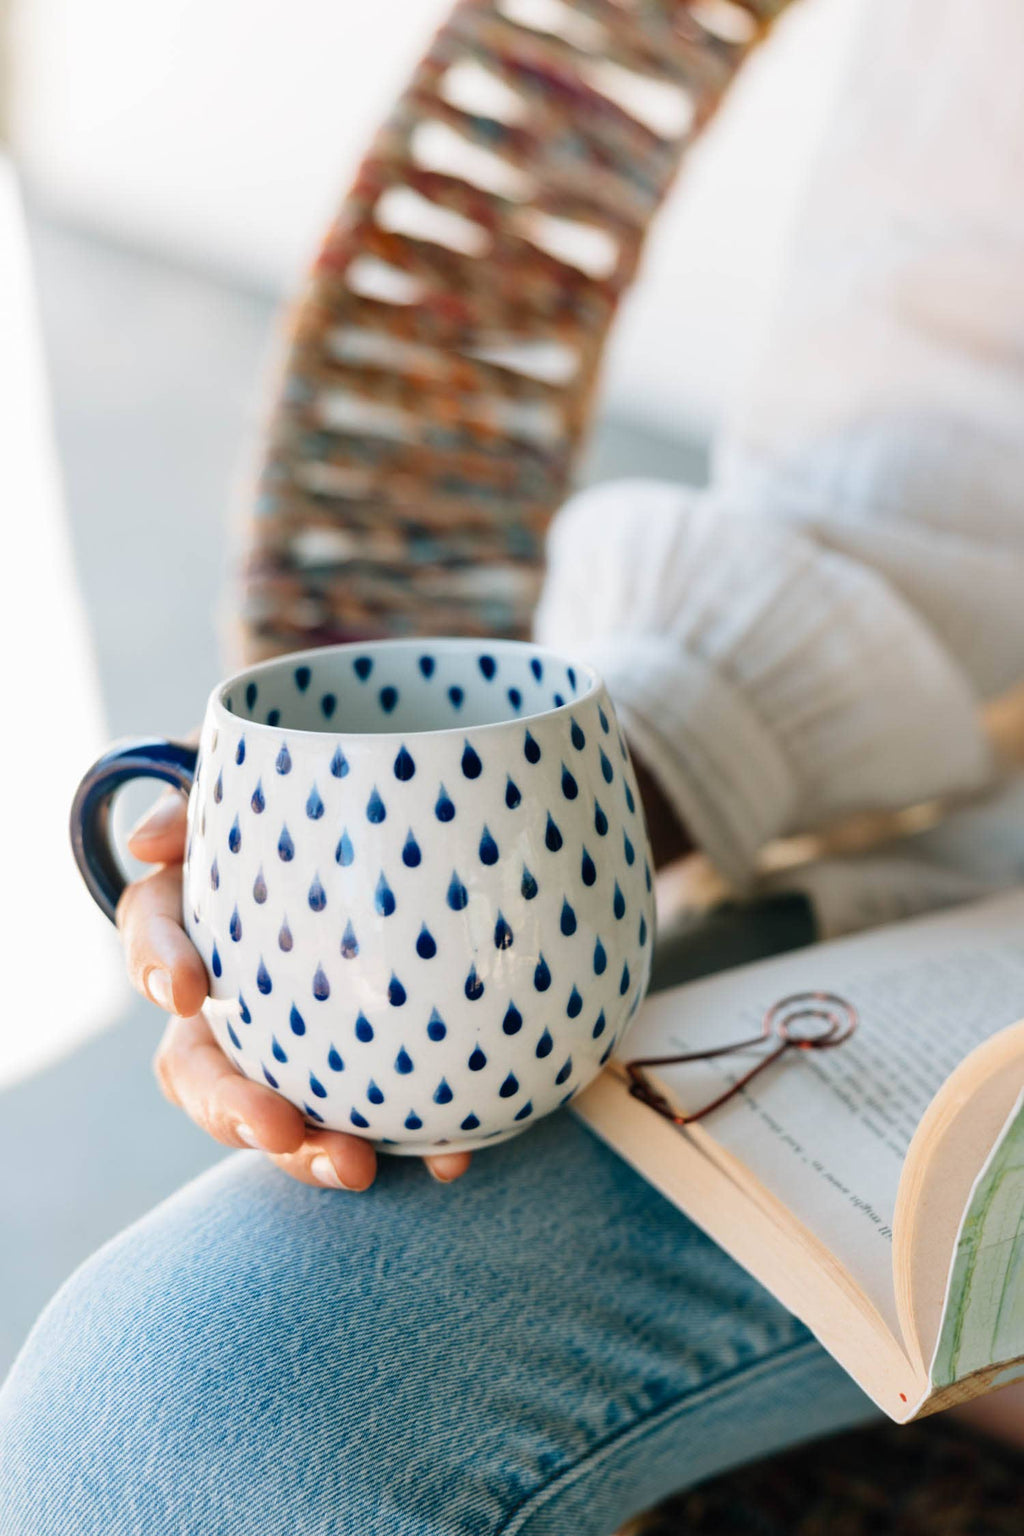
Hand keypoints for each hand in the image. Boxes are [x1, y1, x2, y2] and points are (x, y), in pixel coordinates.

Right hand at [116, 791, 471, 1189]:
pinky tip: (448, 1158)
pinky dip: (406, 1148)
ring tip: (353, 1166)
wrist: (434, 817)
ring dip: (302, 1151)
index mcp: (204, 910)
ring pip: (272, 1113)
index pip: (154, 934)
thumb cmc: (329, 782)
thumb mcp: (273, 761)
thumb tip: (150, 838)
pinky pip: (373, 1116)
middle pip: (197, 1061)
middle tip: (274, 1126)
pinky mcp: (367, 1062)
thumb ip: (208, 779)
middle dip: (226, 1105)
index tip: (193, 990)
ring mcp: (298, 1036)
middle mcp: (237, 989)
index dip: (158, 962)